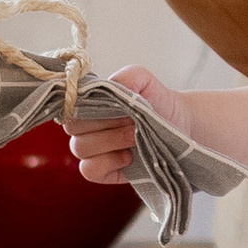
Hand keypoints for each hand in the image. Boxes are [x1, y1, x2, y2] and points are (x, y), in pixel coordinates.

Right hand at [71, 67, 188, 183]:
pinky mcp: (103, 171)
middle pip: (73, 128)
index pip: (68, 106)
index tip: (116, 105)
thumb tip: (111, 88)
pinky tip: (128, 157)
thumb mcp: (143, 79)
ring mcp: (93, 150)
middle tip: (132, 122)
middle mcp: (85, 127)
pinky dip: (107, 162)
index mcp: (87, 104)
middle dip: (105, 124)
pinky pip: (89, 170)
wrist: (179, 123)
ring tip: (134, 136)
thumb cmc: (156, 100)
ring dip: (109, 141)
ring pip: (79, 148)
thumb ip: (126, 76)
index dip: (89, 106)